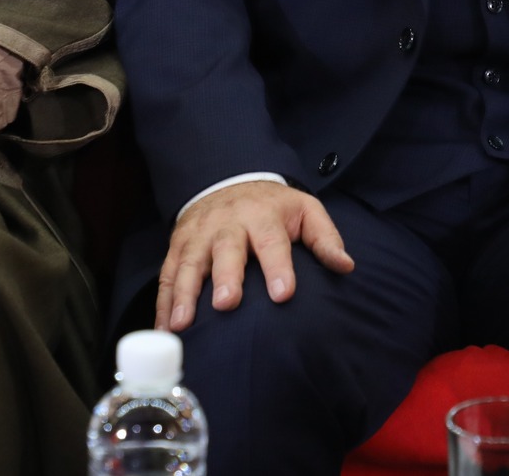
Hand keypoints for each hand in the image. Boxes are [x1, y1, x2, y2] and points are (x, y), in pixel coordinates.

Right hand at [156, 181, 352, 330]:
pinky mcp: (178, 246)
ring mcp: (199, 236)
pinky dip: (162, 302)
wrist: (228, 179)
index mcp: (263, 217)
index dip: (278, 267)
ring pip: (190, 264)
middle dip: (226, 277)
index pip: (272, 242)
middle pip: (226, 250)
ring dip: (185, 294)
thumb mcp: (305, 210)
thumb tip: (346, 266)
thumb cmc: (273, 207)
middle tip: (227, 304)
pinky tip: (163, 329)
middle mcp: (228, 225)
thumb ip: (325, 238)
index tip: (284, 294)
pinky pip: (168, 274)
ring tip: (182, 324)